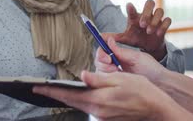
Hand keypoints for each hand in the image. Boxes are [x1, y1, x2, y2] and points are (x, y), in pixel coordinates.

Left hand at [33, 71, 182, 120]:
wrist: (156, 109)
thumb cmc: (142, 90)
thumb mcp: (121, 78)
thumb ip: (99, 78)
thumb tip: (81, 75)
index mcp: (98, 100)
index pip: (69, 95)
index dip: (51, 91)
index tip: (36, 87)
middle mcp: (97, 111)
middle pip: (71, 101)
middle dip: (55, 94)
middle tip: (39, 88)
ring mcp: (102, 116)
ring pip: (79, 105)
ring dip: (67, 97)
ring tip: (54, 90)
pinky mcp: (107, 118)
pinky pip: (88, 108)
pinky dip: (80, 101)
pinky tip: (77, 95)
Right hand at [96, 37, 165, 82]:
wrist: (161, 84)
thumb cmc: (151, 69)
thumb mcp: (136, 57)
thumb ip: (121, 51)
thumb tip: (108, 39)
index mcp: (120, 56)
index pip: (104, 51)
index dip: (102, 53)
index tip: (108, 57)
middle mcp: (115, 65)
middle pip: (99, 61)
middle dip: (103, 63)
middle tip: (114, 67)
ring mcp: (115, 76)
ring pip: (100, 72)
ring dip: (106, 72)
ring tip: (118, 73)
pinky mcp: (116, 85)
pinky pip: (105, 83)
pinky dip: (108, 80)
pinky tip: (118, 80)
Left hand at [105, 0, 170, 60]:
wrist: (149, 46)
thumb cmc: (136, 38)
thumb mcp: (125, 38)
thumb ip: (114, 37)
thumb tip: (100, 37)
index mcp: (135, 17)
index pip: (132, 9)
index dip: (131, 7)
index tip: (128, 5)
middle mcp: (147, 14)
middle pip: (150, 2)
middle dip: (146, 12)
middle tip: (142, 24)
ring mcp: (157, 18)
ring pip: (160, 11)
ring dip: (154, 21)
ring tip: (149, 31)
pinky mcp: (165, 25)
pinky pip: (168, 20)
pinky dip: (163, 26)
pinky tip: (158, 33)